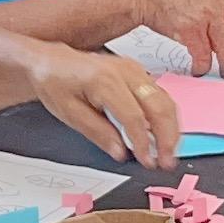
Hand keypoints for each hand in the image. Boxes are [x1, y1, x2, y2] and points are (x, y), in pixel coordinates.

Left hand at [35, 49, 182, 169]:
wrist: (51, 60)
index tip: (147, 162)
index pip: (134, 117)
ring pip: (165, 100)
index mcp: (105, 81)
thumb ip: (98, 133)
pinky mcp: (138, 72)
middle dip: (168, 138)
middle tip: (167, 162)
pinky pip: (159, 95)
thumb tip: (121, 152)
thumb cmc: (55, 82)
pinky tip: (162, 135)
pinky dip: (165, 117)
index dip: (144, 143)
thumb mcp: (68, 113)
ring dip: (171, 129)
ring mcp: (134, 70)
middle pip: (159, 107)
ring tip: (168, 153)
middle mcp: (125, 72)